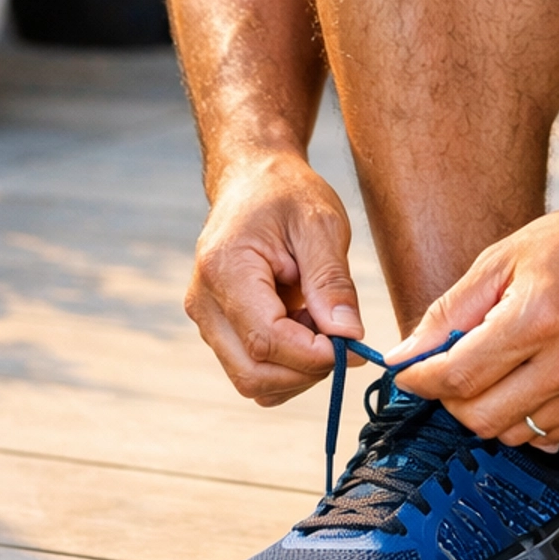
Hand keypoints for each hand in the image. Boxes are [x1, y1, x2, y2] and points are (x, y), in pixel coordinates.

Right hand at [185, 150, 363, 404]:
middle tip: (342, 337)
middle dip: (306, 369)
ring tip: (320, 320)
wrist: (253, 180)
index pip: (266, 339)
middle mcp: (204, 302)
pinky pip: (251, 368)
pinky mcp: (217, 328)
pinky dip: (285, 363)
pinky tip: (304, 325)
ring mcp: (206, 319)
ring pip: (251, 380)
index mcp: (225, 270)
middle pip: (253, 373)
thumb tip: (348, 336)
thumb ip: (332, 281)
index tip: (354, 345)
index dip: (313, 354)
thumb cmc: (286, 193)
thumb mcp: (321, 223)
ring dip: (297, 368)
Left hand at [385, 196, 558, 443]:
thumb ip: (449, 311)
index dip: (421, 379)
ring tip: (496, 370)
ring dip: (490, 409)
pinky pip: (550, 435)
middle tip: (451, 370)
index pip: (459, 375)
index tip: (408, 372)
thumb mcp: (502, 259)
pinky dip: (528, 416)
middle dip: (452, 398)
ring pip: (513, 433)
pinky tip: (530, 380)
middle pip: (482, 417)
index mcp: (539, 316)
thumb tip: (405, 355)